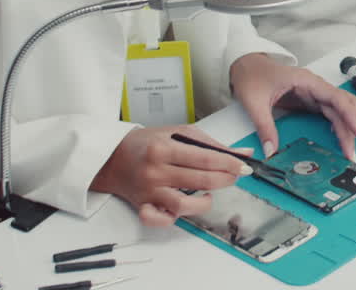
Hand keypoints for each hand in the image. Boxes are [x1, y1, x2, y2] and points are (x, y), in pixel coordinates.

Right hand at [90, 125, 250, 226]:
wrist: (111, 157)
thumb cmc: (147, 143)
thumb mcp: (179, 133)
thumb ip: (211, 144)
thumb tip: (243, 153)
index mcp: (164, 148)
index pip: (207, 159)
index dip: (231, 164)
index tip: (244, 166)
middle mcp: (156, 171)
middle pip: (201, 181)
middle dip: (225, 180)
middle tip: (233, 176)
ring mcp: (149, 191)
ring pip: (183, 205)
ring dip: (204, 203)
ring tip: (208, 194)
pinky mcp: (143, 206)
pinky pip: (160, 220)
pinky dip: (174, 218)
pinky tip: (184, 208)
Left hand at [230, 53, 355, 161]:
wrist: (247, 65)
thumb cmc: (252, 75)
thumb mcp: (254, 102)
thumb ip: (264, 126)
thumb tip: (271, 150)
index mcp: (306, 81)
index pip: (337, 98)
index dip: (350, 116)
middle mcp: (315, 87)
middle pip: (345, 105)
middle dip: (351, 128)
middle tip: (350, 152)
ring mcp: (315, 94)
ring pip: (341, 111)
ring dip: (347, 129)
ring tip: (348, 150)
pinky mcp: (311, 101)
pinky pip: (332, 113)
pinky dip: (339, 126)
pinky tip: (339, 139)